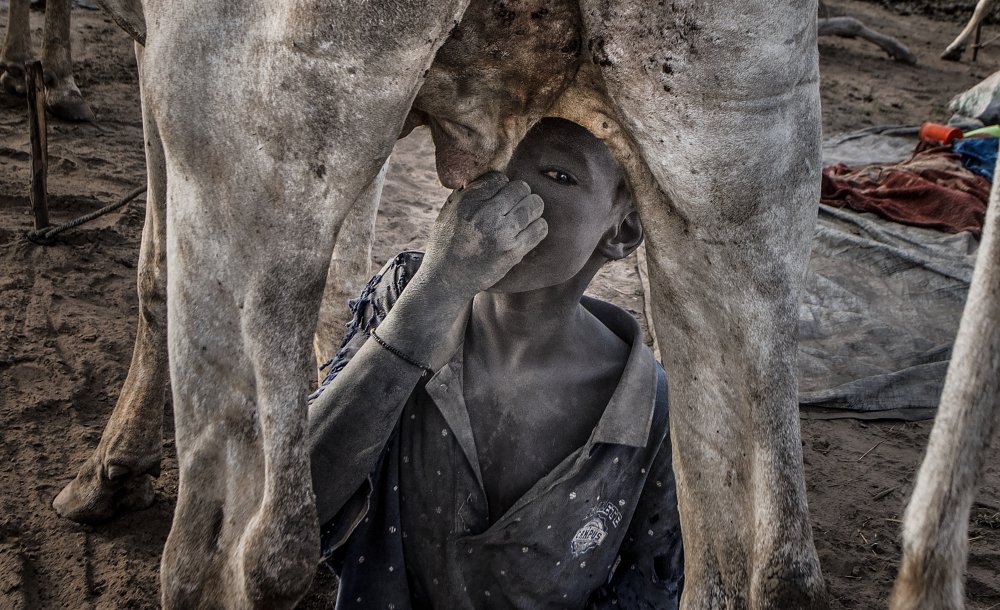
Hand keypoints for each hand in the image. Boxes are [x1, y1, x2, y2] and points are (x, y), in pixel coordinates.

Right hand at [420, 172, 546, 298]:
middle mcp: (486, 215)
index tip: (498, 196)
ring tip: (523, 214)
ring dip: (531, 207)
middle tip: (513, 204)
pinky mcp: (514, 252)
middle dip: (519, 194)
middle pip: (520, 188)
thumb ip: (468, 192)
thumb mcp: (448, 211)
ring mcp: (502, 234)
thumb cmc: (446, 243)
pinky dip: (538, 226)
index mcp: (468, 201)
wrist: (447, 279)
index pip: (499, 178)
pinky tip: (528, 229)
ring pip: (534, 205)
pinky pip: (540, 228)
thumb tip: (489, 178)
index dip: (501, 185)